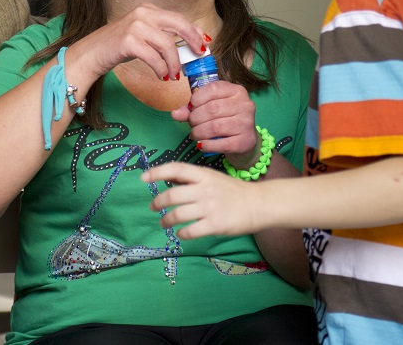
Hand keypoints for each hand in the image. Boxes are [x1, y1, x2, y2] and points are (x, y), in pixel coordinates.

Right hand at [68, 4, 206, 90]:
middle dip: (193, 40)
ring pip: (167, 44)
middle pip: (178, 23)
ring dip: (174, 63)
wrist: (92, 53)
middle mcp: (143, 13)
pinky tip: (162, 76)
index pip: (178, 18)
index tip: (204, 43)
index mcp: (148, 9)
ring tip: (174, 75)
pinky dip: (161, 68)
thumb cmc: (119, 46)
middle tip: (199, 55)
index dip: (194, 31)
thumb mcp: (143, 35)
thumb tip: (188, 46)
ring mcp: (135, 26)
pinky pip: (153, 57)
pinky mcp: (128, 41)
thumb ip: (162, 36)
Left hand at [143, 161, 262, 238]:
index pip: (176, 169)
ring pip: (178, 214)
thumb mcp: (212, 178)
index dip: (157, 172)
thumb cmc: (234, 191)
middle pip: (172, 195)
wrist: (259, 204)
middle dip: (158, 202)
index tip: (143, 178)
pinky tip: (181, 233)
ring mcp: (209, 207)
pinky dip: (181, 233)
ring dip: (166, 220)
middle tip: (153, 207)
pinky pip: (190, 231)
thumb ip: (192, 179)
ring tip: (163, 222)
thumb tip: (169, 180)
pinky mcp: (215, 224)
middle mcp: (204, 189)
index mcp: (203, 175)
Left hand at [170, 80, 259, 164]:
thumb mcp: (211, 108)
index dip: (197, 98)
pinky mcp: (245, 142)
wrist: (244, 141)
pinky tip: (202, 144)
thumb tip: (175, 114)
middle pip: (212, 109)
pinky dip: (206, 145)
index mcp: (237, 91)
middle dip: (195, 118)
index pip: (213, 89)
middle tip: (191, 123)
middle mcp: (245, 105)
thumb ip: (193, 108)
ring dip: (199, 132)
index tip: (192, 107)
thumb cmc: (226, 120)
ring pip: (215, 127)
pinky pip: (220, 144)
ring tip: (195, 134)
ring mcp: (247, 123)